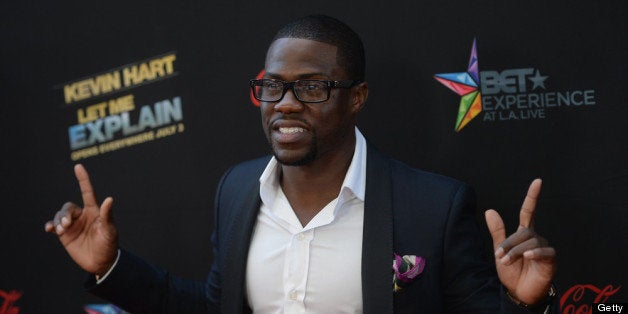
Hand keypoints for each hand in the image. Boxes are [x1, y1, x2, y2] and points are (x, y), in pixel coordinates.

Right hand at [45, 164, 117, 276]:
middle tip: (66, 225)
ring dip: (58, 221)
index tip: (78, 167)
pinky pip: (53, 226)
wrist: (101, 262)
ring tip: (61, 230)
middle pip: (68, 207)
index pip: (87, 192)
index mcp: (94, 211)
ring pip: (60, 215)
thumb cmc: (109, 244)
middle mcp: (82, 215)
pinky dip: (50, 225)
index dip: (83, 179)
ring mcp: (73, 225)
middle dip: (65, 213)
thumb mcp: (110, 230)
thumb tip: (109, 199)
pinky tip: (49, 229)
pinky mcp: (65, 235)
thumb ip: (107, 215)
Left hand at [485, 179, 555, 304]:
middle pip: (523, 231)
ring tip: (506, 262)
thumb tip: (489, 210)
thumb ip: (497, 231)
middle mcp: (535, 237)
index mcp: (524, 233)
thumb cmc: (511, 271)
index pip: (529, 210)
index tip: (538, 181)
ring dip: (515, 252)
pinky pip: (544, 251)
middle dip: (509, 244)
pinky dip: (534, 253)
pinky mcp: (550, 259)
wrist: (518, 292)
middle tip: (499, 256)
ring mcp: (544, 248)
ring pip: (530, 242)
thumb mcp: (500, 250)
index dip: (532, 196)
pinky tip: (528, 256)